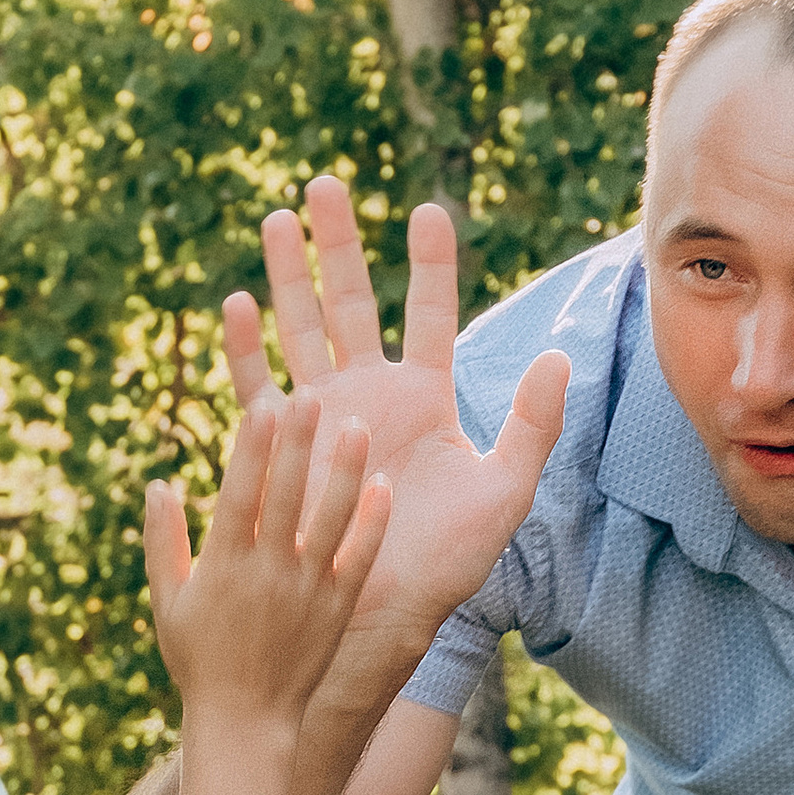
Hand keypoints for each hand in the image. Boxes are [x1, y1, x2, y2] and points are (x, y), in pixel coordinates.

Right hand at [144, 387, 388, 726]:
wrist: (246, 725)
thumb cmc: (199, 662)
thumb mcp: (169, 603)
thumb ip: (164, 542)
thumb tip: (158, 485)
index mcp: (224, 565)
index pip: (239, 492)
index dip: (252, 446)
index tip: (264, 403)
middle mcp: (268, 571)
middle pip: (286, 494)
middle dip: (298, 443)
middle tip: (313, 394)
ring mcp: (307, 590)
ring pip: (329, 520)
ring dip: (343, 472)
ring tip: (356, 428)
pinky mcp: (337, 610)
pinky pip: (359, 560)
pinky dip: (371, 525)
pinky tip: (383, 488)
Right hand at [223, 175, 566, 649]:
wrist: (383, 611)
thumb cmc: (447, 563)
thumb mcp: (503, 493)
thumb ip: (532, 427)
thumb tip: (558, 359)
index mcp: (423, 395)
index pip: (426, 311)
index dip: (429, 263)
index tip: (429, 210)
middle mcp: (369, 392)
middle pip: (348, 299)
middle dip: (336, 243)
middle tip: (325, 184)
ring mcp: (323, 414)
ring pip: (299, 327)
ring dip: (285, 275)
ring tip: (274, 220)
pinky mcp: (287, 445)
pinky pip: (258, 385)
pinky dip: (246, 346)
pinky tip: (235, 303)